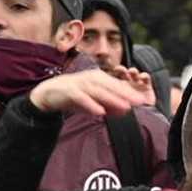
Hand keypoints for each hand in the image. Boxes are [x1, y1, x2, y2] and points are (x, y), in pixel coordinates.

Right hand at [29, 69, 152, 117]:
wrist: (48, 93)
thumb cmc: (73, 96)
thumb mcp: (94, 101)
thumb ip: (108, 105)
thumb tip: (126, 110)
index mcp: (98, 78)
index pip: (117, 85)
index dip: (130, 92)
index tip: (143, 101)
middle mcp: (91, 78)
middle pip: (111, 86)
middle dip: (126, 94)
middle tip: (139, 102)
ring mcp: (80, 83)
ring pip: (99, 91)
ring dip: (113, 99)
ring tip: (125, 108)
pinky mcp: (69, 91)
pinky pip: (82, 98)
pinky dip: (91, 105)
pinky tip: (100, 112)